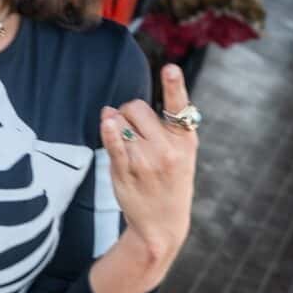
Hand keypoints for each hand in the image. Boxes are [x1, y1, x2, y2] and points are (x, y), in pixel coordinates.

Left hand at [100, 65, 196, 281]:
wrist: (163, 224)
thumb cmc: (170, 180)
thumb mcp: (181, 152)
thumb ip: (157, 125)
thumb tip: (111, 109)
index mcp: (185, 138)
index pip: (179, 106)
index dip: (174, 85)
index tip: (169, 68)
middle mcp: (167, 148)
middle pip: (136, 106)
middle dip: (129, 111)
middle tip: (133, 129)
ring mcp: (147, 160)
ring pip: (120, 121)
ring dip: (116, 125)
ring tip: (128, 144)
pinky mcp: (127, 171)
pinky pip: (113, 142)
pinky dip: (108, 131)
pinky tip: (107, 123)